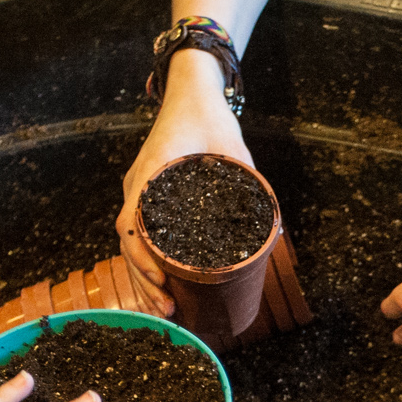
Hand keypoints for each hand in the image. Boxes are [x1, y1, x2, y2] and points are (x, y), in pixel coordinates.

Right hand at [117, 50, 252, 317]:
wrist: (192, 91)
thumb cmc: (211, 118)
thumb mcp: (234, 151)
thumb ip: (249, 184)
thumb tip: (272, 229)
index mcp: (153, 173)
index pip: (133, 221)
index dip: (144, 256)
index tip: (161, 279)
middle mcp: (138, 184)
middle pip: (129, 241)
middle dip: (144, 280)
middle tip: (166, 311)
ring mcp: (138, 190)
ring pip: (131, 242)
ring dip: (143, 277)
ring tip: (162, 309)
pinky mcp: (145, 195)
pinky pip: (137, 233)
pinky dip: (144, 261)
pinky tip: (158, 285)